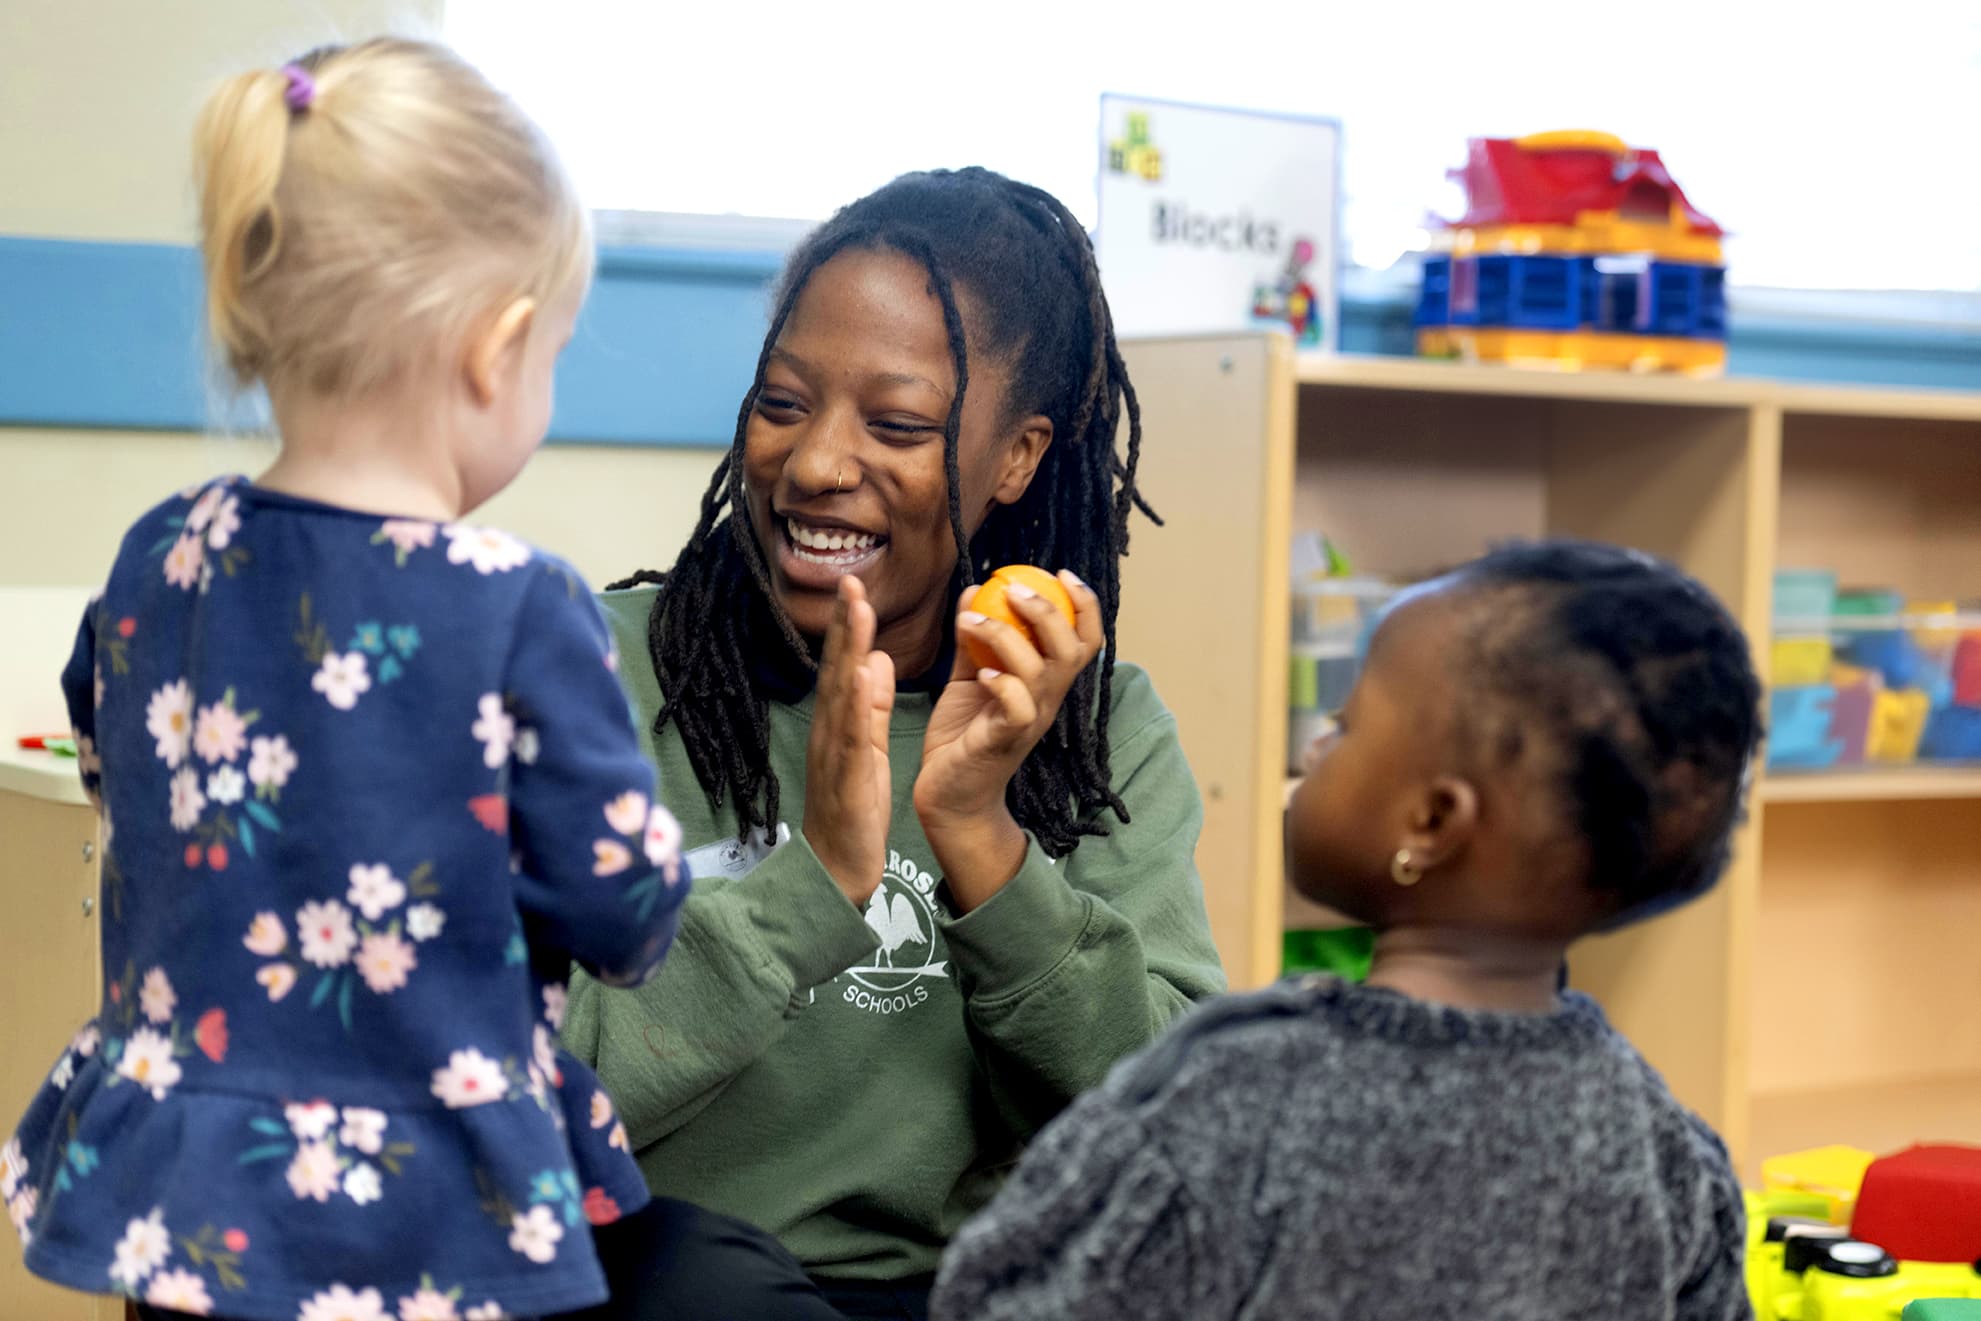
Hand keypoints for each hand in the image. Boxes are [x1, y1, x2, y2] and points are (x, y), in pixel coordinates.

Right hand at [803, 577, 894, 907]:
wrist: (837, 867)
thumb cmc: (851, 807)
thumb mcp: (867, 747)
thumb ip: (872, 705)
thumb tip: (879, 659)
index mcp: (839, 722)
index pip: (845, 665)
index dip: (850, 626)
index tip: (857, 586)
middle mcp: (829, 730)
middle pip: (837, 669)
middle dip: (844, 625)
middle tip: (851, 581)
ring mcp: (833, 753)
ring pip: (839, 694)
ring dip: (848, 652)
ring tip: (858, 613)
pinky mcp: (844, 777)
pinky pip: (850, 737)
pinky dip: (855, 705)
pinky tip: (863, 678)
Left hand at [914, 571, 1101, 909]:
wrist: (949, 794)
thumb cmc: (963, 734)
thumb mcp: (969, 677)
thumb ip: (974, 638)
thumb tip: (974, 590)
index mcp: (1047, 682)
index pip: (1085, 638)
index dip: (1085, 604)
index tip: (1061, 573)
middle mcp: (1048, 700)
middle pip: (1072, 648)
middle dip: (1047, 610)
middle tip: (1012, 588)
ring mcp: (1030, 721)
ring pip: (1041, 670)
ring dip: (1007, 636)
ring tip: (972, 621)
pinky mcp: (1005, 740)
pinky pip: (1018, 707)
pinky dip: (1002, 684)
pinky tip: (980, 674)